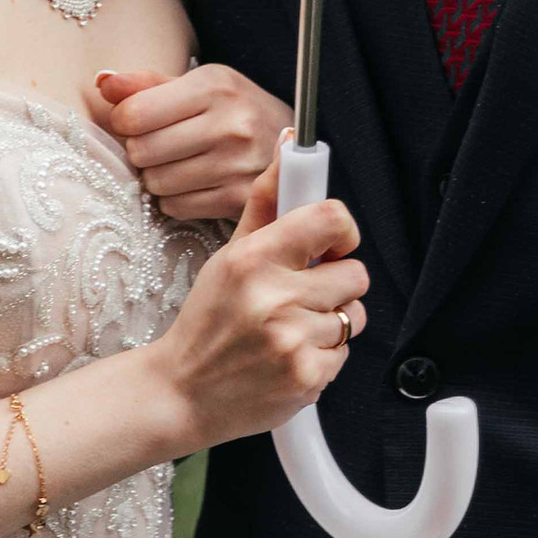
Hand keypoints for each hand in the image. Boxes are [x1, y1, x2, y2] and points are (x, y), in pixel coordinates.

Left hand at [91, 64, 291, 222]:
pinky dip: (174, 198)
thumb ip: (146, 83)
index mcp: (214, 86)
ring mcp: (237, 165)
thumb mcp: (197, 84)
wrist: (291, 142)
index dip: (123, 120)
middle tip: (157, 143)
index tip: (134, 120)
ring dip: (156, 176)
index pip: (134, 114)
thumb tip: (102, 81)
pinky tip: (192, 182)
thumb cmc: (232, 109)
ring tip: (177, 162)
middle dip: (140, 149)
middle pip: (142, 151)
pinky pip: (175, 207)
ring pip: (156, 182)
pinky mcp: (239, 199)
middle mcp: (229, 124)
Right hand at [152, 167, 367, 450]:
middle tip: (301, 296)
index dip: (343, 232)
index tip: (334, 244)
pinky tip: (289, 357)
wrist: (182, 394)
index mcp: (254, 259)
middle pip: (355, 274)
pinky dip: (323, 357)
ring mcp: (292, 340)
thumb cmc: (207, 324)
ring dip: (330, 324)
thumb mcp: (228, 257)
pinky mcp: (307, 377)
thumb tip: (288, 144)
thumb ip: (265, 202)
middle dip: (335, 285)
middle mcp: (274, 297)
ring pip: (354, 317)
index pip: (331, 220)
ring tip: (290, 330)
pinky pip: (345, 354)